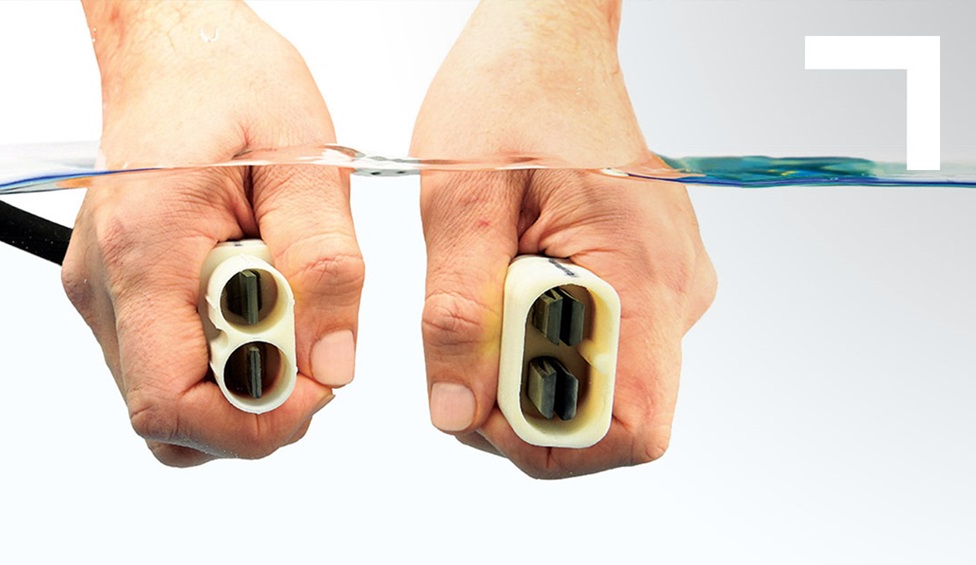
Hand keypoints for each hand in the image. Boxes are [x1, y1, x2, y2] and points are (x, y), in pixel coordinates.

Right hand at [62, 1, 363, 465]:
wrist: (180, 50)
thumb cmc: (231, 83)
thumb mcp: (306, 163)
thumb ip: (324, 265)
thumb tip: (332, 360)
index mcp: (147, 247)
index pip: (171, 403)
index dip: (250, 424)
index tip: (315, 387)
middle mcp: (106, 281)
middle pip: (168, 417)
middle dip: (254, 408)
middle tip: (309, 345)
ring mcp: (104, 291)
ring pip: (168, 396)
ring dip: (240, 382)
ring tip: (284, 312)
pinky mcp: (118, 291)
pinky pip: (168, 359)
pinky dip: (222, 354)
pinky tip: (256, 299)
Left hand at [411, 0, 715, 477]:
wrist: (547, 45)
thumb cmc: (510, 97)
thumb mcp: (461, 201)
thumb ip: (458, 312)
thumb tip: (457, 410)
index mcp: (641, 272)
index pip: (632, 427)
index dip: (549, 438)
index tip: (483, 395)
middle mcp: (674, 293)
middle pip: (613, 418)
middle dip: (524, 404)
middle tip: (466, 340)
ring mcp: (667, 289)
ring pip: (601, 386)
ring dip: (529, 369)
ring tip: (487, 296)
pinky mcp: (647, 282)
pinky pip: (599, 346)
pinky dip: (544, 341)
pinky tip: (509, 288)